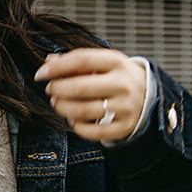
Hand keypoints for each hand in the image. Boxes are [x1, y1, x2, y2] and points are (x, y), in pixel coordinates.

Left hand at [34, 48, 148, 143]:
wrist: (150, 95)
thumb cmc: (119, 77)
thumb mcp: (104, 63)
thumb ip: (77, 62)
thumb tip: (48, 62)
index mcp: (117, 62)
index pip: (82, 60)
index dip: (57, 67)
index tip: (41, 74)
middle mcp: (123, 84)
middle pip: (80, 87)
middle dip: (58, 89)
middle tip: (50, 90)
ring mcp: (126, 107)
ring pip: (83, 111)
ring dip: (63, 108)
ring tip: (57, 103)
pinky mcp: (124, 127)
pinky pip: (93, 131)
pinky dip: (77, 126)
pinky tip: (72, 119)